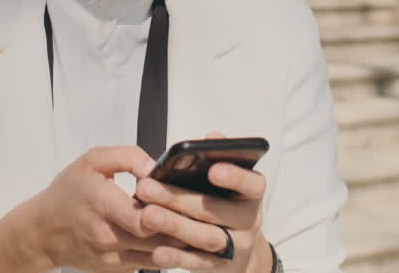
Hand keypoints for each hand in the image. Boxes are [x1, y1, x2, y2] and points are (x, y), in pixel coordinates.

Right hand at [18, 146, 187, 272]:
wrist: (42, 232)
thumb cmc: (67, 193)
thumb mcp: (92, 161)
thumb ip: (127, 156)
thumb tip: (156, 166)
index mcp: (101, 204)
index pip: (143, 218)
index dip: (167, 211)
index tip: (184, 198)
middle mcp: (107, 236)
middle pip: (156, 239)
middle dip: (182, 227)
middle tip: (207, 215)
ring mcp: (112, 258)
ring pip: (157, 256)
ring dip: (180, 244)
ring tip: (201, 228)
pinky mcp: (116, 270)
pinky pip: (148, 263)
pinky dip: (165, 253)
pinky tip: (180, 240)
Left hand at [133, 133, 268, 271]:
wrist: (242, 252)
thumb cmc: (226, 204)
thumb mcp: (229, 182)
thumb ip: (219, 158)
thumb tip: (213, 137)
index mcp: (250, 194)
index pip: (251, 183)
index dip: (235, 176)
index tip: (213, 170)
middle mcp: (248, 220)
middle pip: (216, 210)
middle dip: (180, 199)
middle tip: (147, 187)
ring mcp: (234, 246)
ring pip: (206, 236)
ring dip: (175, 225)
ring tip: (147, 215)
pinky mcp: (218, 266)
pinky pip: (197, 263)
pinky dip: (177, 258)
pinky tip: (157, 252)